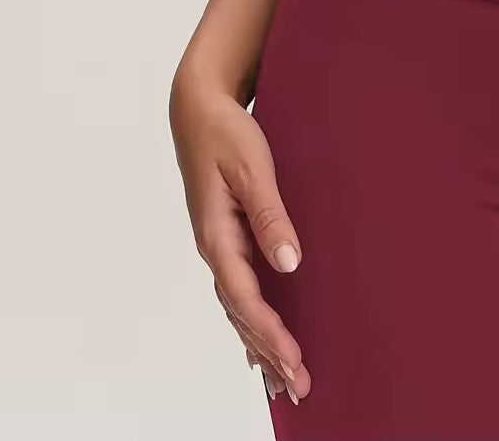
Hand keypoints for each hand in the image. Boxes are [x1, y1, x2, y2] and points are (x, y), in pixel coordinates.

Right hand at [169, 71, 309, 403]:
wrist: (198, 109)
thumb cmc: (225, 132)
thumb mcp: (252, 167)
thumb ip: (270, 215)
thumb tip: (290, 262)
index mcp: (216, 235)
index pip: (245, 297)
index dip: (270, 332)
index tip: (295, 360)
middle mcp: (213, 248)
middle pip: (241, 313)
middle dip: (269, 352)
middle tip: (300, 389)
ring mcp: (217, 246)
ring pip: (238, 307)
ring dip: (260, 344)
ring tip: (284, 382)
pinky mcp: (224, 237)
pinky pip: (237, 291)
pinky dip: (249, 322)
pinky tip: (258, 345)